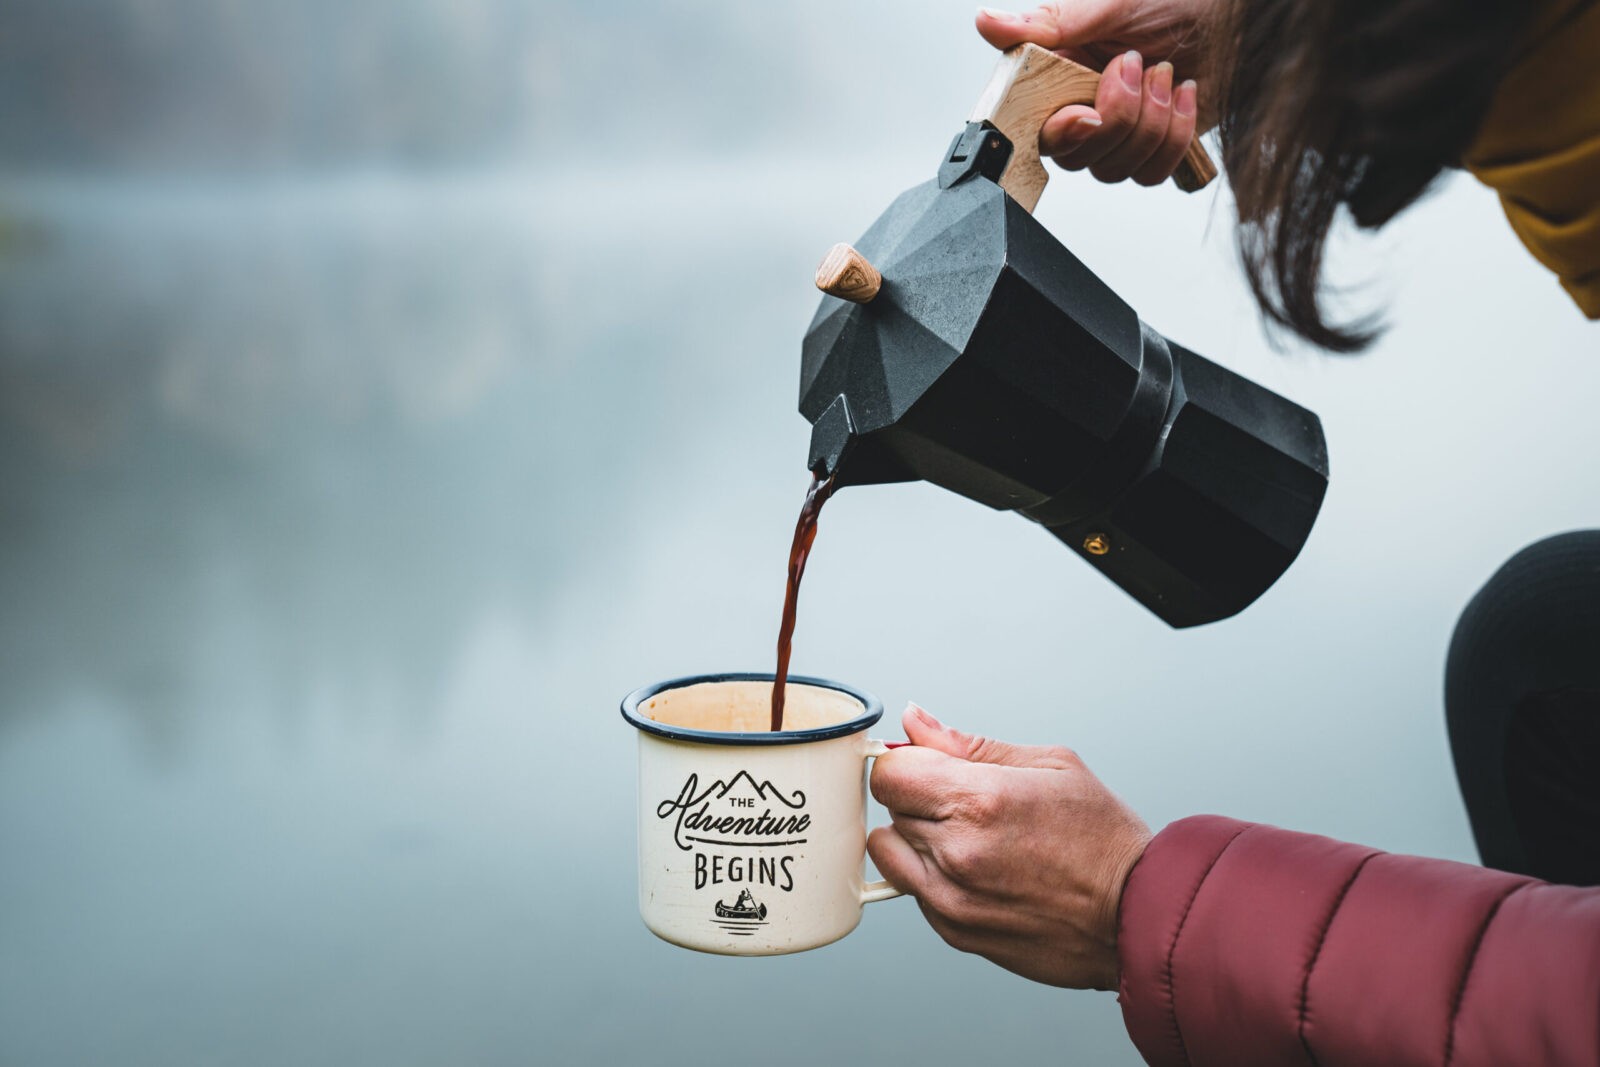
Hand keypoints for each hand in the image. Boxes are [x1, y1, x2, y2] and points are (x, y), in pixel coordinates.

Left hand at [867, 704, 1150, 989]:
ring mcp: (952, 898)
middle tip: (965, 802)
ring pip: (890, 853)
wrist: (1135, 915)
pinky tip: (979, 870)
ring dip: (915, 839)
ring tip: (965, 836)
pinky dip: (932, 877)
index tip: (928, 766)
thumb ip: (970, 744)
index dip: (906, 763)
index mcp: (979, 800)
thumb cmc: (1103, 837)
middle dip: (918, 798)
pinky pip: (913, 891)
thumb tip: (915, 722)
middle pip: (890, 810)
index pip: (889, 773)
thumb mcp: (1050, 765)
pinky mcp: (955, 931)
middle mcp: (956, 851)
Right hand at [976, 2, 1219, 184]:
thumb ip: (1048, 22)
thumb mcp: (1108, 2)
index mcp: (1059, 75)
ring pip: (1114, 169)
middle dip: (1118, 119)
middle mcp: (1082, 106)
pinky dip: (1174, 137)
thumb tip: (986, 22)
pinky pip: (1151, 173)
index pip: (1036, 128)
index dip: (1061, 131)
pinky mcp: (1153, 146)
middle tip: (1142, 64)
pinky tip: (1185, 94)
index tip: (1087, 114)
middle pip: (1076, 157)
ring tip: (1167, 73)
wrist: (1236, 12)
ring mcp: (1118, 131)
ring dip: (1150, 124)